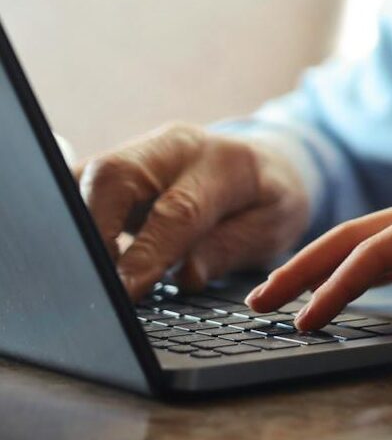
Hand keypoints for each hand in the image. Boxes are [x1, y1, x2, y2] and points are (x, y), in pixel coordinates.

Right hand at [77, 122, 311, 297]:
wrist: (262, 164)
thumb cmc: (267, 199)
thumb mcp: (273, 226)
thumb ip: (231, 248)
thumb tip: (187, 274)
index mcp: (224, 162)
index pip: (178, 209)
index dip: (147, 253)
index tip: (125, 291)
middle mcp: (174, 148)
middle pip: (115, 177)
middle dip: (95, 231)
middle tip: (94, 282)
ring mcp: (139, 152)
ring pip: (88, 178)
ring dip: (77, 226)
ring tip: (83, 273)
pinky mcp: (113, 166)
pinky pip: (79, 185)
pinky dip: (70, 218)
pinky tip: (75, 253)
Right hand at [247, 184, 391, 330]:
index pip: (378, 250)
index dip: (338, 286)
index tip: (305, 320)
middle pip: (355, 236)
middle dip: (305, 267)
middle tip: (258, 302)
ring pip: (367, 243)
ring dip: (323, 268)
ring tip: (281, 298)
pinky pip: (390, 255)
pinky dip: (355, 271)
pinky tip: (336, 289)